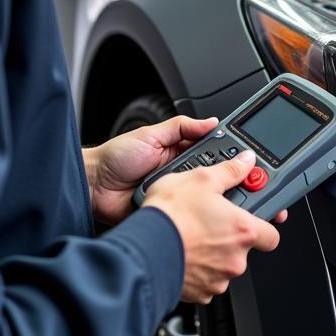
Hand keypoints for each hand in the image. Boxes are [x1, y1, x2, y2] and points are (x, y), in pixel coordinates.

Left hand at [84, 115, 218, 225]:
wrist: (93, 186)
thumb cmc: (116, 158)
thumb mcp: (150, 134)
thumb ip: (181, 126)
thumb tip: (211, 121)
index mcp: (178, 152)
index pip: (211, 152)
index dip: (226, 153)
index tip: (243, 155)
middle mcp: (179, 174)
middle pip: (210, 175)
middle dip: (219, 175)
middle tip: (228, 174)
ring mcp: (174, 195)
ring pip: (201, 197)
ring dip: (205, 195)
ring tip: (210, 191)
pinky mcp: (168, 213)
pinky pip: (186, 215)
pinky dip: (191, 213)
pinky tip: (197, 211)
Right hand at [142, 151, 282, 303]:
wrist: (143, 248)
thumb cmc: (171, 215)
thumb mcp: (201, 178)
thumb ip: (230, 171)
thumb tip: (246, 163)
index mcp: (242, 230)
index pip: (272, 235)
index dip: (264, 225)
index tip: (254, 218)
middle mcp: (235, 259)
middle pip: (244, 249)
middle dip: (230, 237)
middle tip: (211, 221)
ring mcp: (218, 279)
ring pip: (223, 266)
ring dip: (213, 253)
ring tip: (192, 235)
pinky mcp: (200, 293)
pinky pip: (205, 281)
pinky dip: (197, 269)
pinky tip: (183, 252)